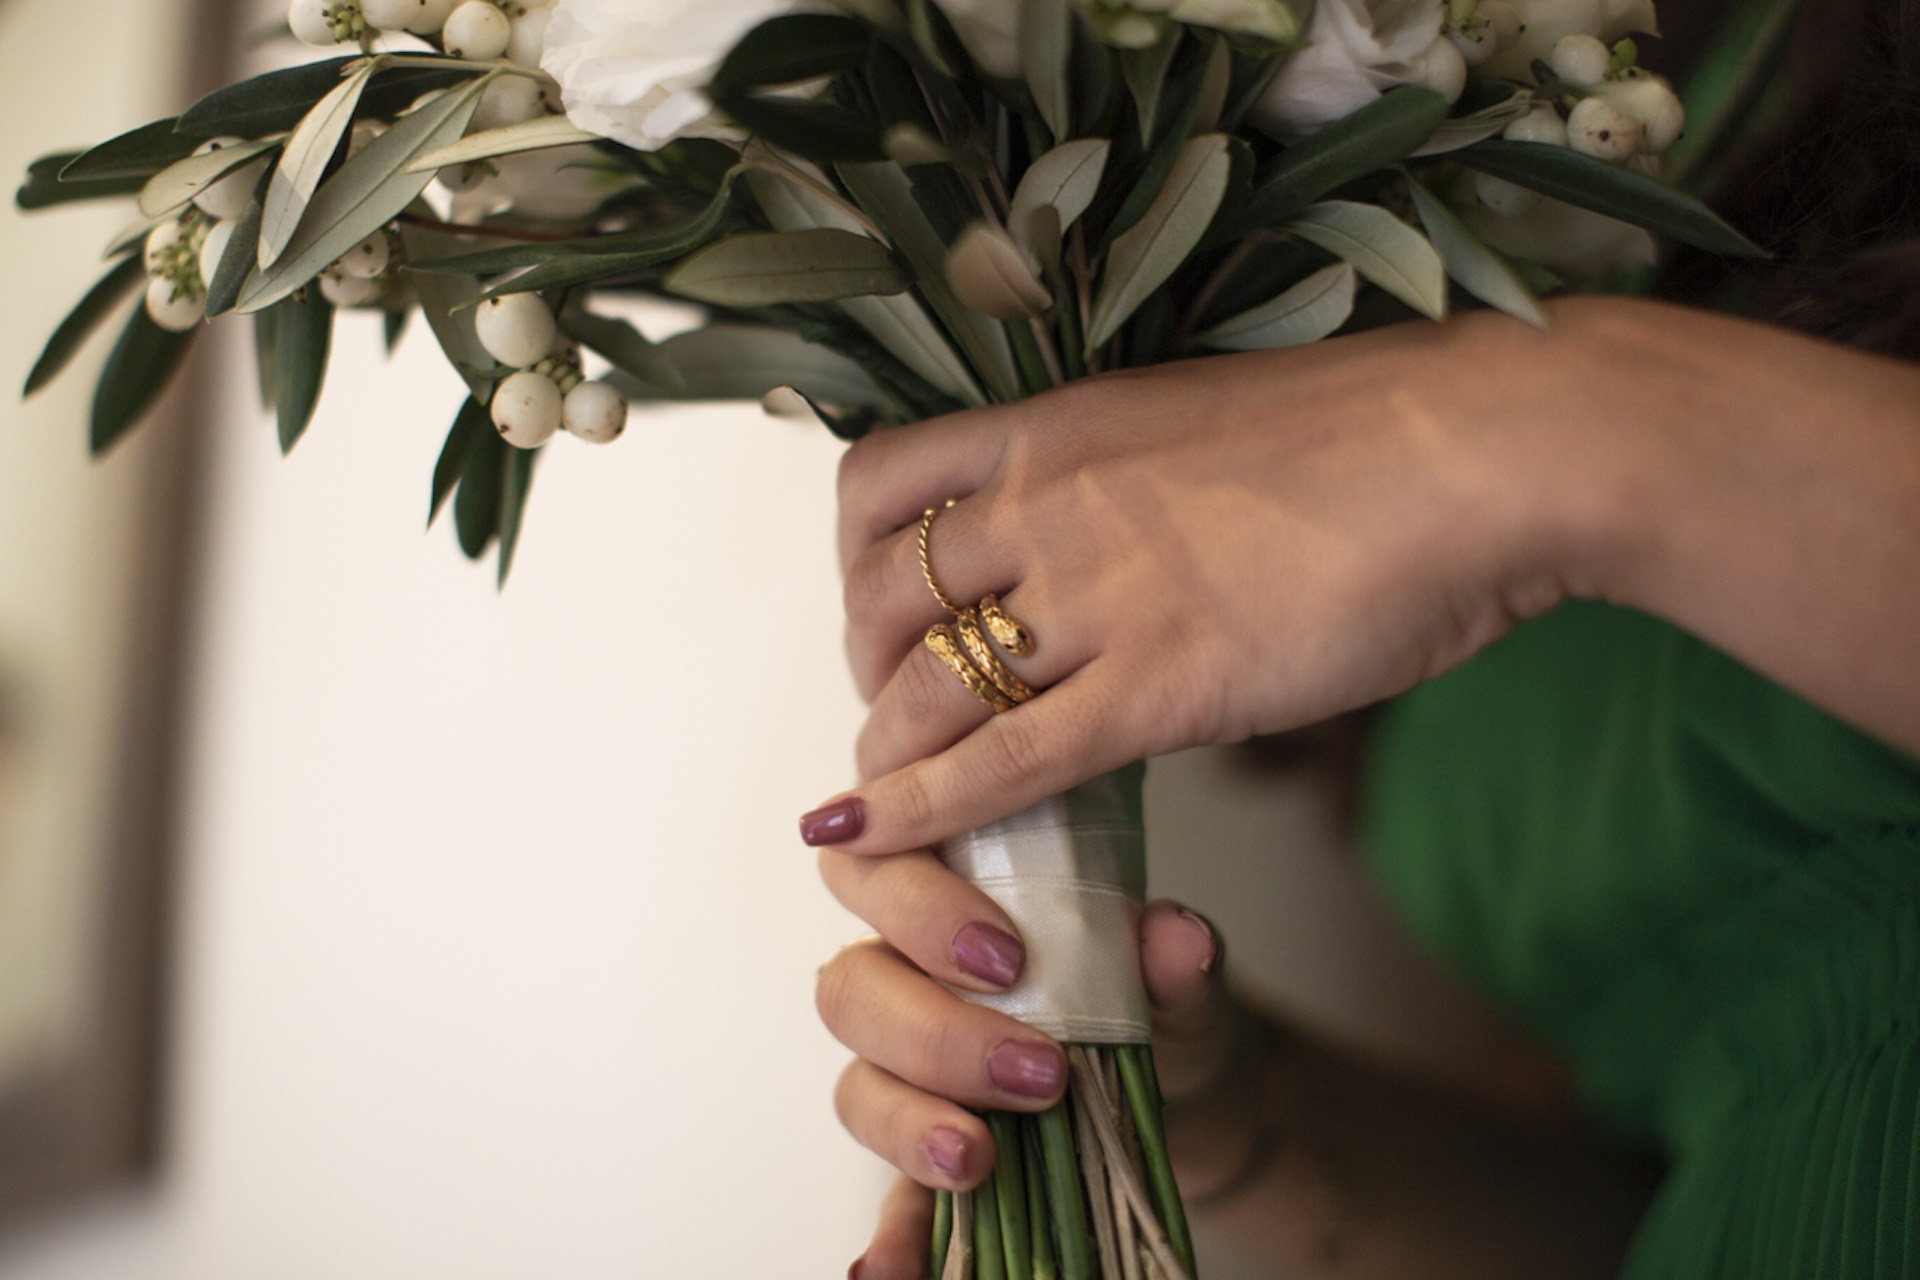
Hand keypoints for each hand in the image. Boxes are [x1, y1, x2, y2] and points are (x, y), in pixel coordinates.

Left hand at [803, 296, 1919, 860]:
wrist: (1485, 452)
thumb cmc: (1382, 434)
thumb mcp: (1212, 426)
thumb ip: (1133, 481)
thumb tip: (1114, 537)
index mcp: (1062, 423)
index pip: (880, 484)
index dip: (852, 560)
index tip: (880, 607)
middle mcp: (1051, 501)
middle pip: (883, 597)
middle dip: (867, 666)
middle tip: (898, 709)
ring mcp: (1098, 595)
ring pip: (925, 688)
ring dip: (889, 750)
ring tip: (892, 789)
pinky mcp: (1160, 686)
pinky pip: (1003, 763)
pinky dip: (924, 809)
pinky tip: (876, 836)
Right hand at [818, 900, 1284, 1279]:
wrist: (1186, 1089)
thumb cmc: (1153, 999)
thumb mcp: (1174, 977)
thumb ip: (1172, 957)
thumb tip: (1179, 935)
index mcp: (947, 900)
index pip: (882, 868)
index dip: (919, 908)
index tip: (1007, 957)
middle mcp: (905, 980)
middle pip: (853, 989)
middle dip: (933, 1033)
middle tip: (1034, 1070)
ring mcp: (904, 1076)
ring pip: (857, 1087)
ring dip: (909, 1124)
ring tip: (977, 1158)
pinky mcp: (923, 1165)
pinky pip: (888, 1202)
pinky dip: (888, 1242)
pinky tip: (886, 1274)